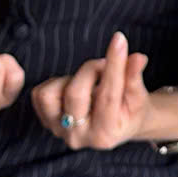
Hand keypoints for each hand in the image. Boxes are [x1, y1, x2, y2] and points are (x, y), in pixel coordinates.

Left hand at [31, 31, 157, 149]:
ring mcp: (58, 131)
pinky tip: (73, 85)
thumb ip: (134, 77)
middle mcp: (79, 137)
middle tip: (104, 64)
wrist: (116, 126)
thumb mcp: (138, 97)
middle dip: (91, 69)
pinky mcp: (45, 121)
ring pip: (49, 95)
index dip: (114, 65)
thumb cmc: (129, 110)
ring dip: (69, 79)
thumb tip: (139, 57)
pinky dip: (56, 83)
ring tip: (87, 80)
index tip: (120, 39)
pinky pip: (39, 94)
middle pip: (75, 94)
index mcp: (105, 135)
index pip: (108, 96)